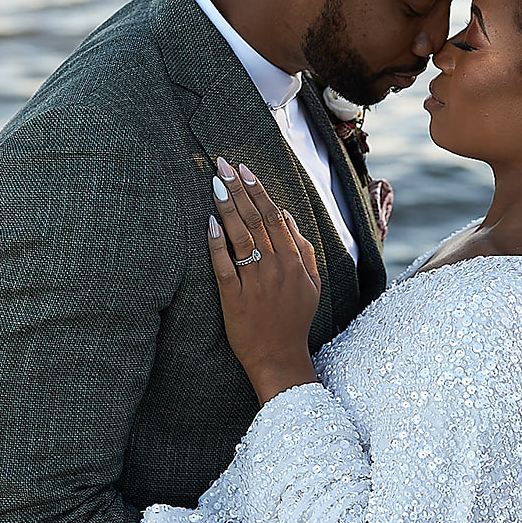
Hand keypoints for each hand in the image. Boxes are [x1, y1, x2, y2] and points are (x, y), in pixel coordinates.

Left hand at [207, 157, 320, 403]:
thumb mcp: (312, 283)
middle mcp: (275, 267)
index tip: (245, 170)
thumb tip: (286, 215)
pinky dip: (216, 244)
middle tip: (223, 165)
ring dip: (227, 208)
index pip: (273, 217)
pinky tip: (209, 223)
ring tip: (215, 184)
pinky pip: (223, 266)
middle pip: (254, 220)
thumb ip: (302, 248)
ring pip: (239, 237)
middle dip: (238, 189)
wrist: (279, 357)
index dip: (258, 191)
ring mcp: (254, 282)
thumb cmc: (294, 319)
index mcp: (294, 261)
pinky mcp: (234, 298)